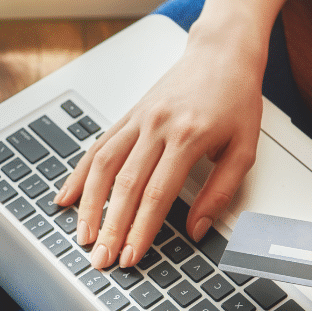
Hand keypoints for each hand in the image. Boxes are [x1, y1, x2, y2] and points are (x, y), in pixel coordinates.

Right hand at [54, 29, 265, 269]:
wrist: (221, 52)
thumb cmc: (236, 97)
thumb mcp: (244, 148)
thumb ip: (220, 192)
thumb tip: (197, 229)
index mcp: (188, 137)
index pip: (157, 194)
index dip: (141, 229)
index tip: (132, 256)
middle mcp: (157, 127)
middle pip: (125, 186)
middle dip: (111, 228)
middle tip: (101, 258)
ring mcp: (138, 120)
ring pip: (103, 167)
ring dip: (89, 205)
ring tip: (83, 235)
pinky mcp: (128, 116)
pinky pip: (98, 147)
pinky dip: (80, 174)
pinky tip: (68, 196)